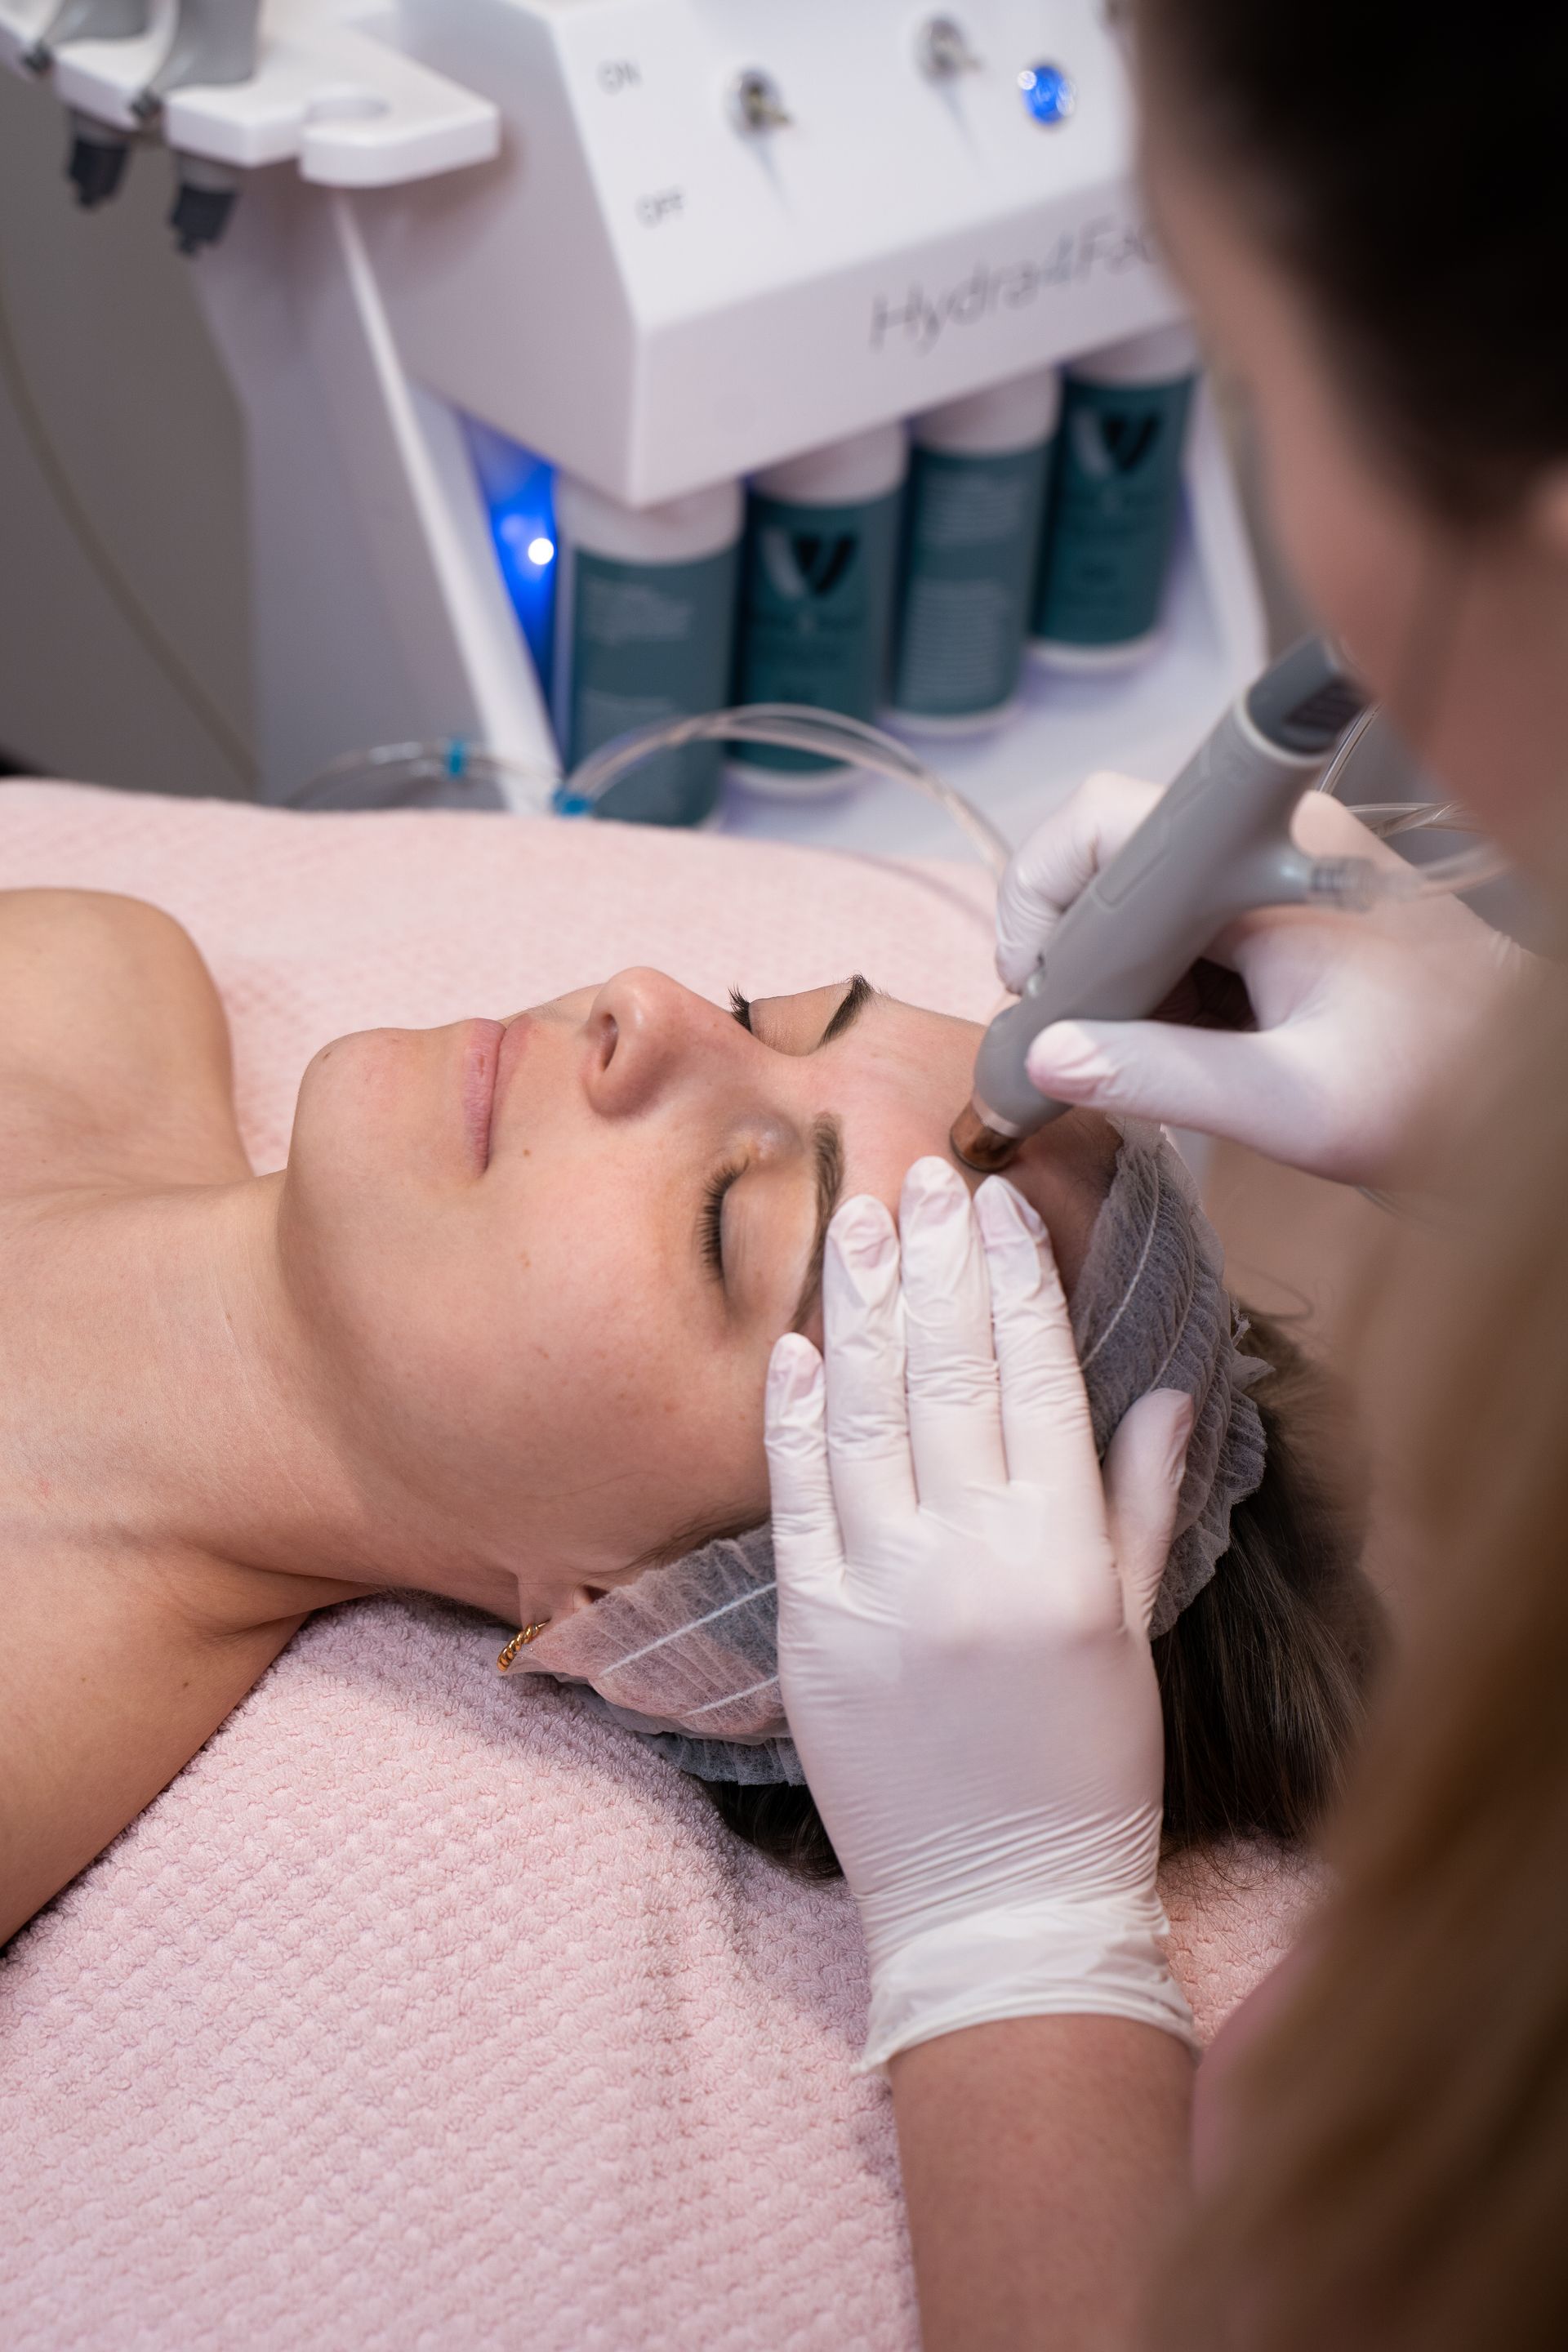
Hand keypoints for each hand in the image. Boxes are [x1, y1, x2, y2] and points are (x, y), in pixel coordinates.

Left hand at [765, 1157, 1196, 2068]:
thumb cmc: (1086, 1772)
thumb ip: (1143, 1503)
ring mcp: (883, 1590)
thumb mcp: (1132, 1633)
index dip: (1014, 1279)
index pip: (1038, 1376)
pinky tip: (798, 1343)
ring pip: (865, 1417)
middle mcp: (974, 1556)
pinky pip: (796, 1499)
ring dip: (860, 1310)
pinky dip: (794, 1415)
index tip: (996, 1203)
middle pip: (947, 1374)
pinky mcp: (811, 1630)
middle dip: (933, 1265)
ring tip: (857, 1226)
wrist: (997, 1910)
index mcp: (1064, 1553)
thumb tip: (1165, 1389)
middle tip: (919, 1177)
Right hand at [996, 772, 1521, 1187]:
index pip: (1105, 822)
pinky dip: (1172, 986)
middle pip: (1118, 859)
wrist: (1531, 1103)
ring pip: (1152, 899)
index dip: (1044, 896)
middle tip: (1077, 1034)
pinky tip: (1194, 1049)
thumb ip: (1161, 1078)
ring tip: (1141, 1055)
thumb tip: (1051, 1059)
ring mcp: (1286, 870)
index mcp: (1268, 862)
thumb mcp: (1291, 1105)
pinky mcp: (1295, 907)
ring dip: (1127, 976)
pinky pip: (1196, 927)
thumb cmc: (1441, 1095)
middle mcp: (1275, 844)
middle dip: (1083, 950)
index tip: (1039, 985)